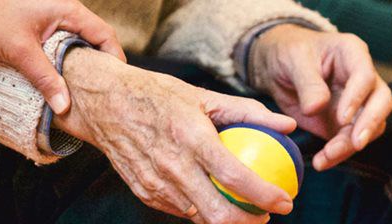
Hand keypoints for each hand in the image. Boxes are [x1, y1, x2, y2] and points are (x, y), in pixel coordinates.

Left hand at [0, 0, 125, 113]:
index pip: (105, 35)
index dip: (115, 60)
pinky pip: (60, 43)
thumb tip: (65, 107)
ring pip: (75, 43)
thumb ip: (45, 79)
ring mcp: (51, 16)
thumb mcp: (21, 52)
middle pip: (94, 40)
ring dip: (78, 65)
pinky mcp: (38, 24)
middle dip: (99, 66)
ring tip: (81, 92)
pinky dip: (62, 61)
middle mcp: (64, 10)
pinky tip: (57, 80)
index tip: (117, 85)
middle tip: (101, 94)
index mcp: (69, 10)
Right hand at [56, 48, 297, 222]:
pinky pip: (180, 210)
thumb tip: (287, 125)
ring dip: (225, 219)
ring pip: (199, 218)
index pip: (235, 177)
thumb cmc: (158, 95)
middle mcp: (172, 165)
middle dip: (248, 223)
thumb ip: (248, 112)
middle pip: (218, 214)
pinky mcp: (144, 192)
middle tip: (266, 216)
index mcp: (191, 137)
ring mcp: (156, 183)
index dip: (264, 196)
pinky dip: (199, 209)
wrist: (104, 103)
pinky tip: (211, 199)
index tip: (285, 201)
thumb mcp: (204, 95)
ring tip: (242, 209)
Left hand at [248, 24, 391, 170]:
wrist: (278, 67)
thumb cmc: (289, 53)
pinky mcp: (347, 123)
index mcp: (352, 53)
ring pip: (370, 126)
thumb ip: (307, 83)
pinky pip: (350, 141)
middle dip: (370, 124)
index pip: (365, 76)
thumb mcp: (293, 60)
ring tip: (327, 157)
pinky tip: (322, 162)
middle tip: (356, 143)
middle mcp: (363, 78)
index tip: (342, 117)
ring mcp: (358, 102)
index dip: (357, 97)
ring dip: (351, 145)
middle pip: (381, 102)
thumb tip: (316, 108)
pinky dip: (339, 154)